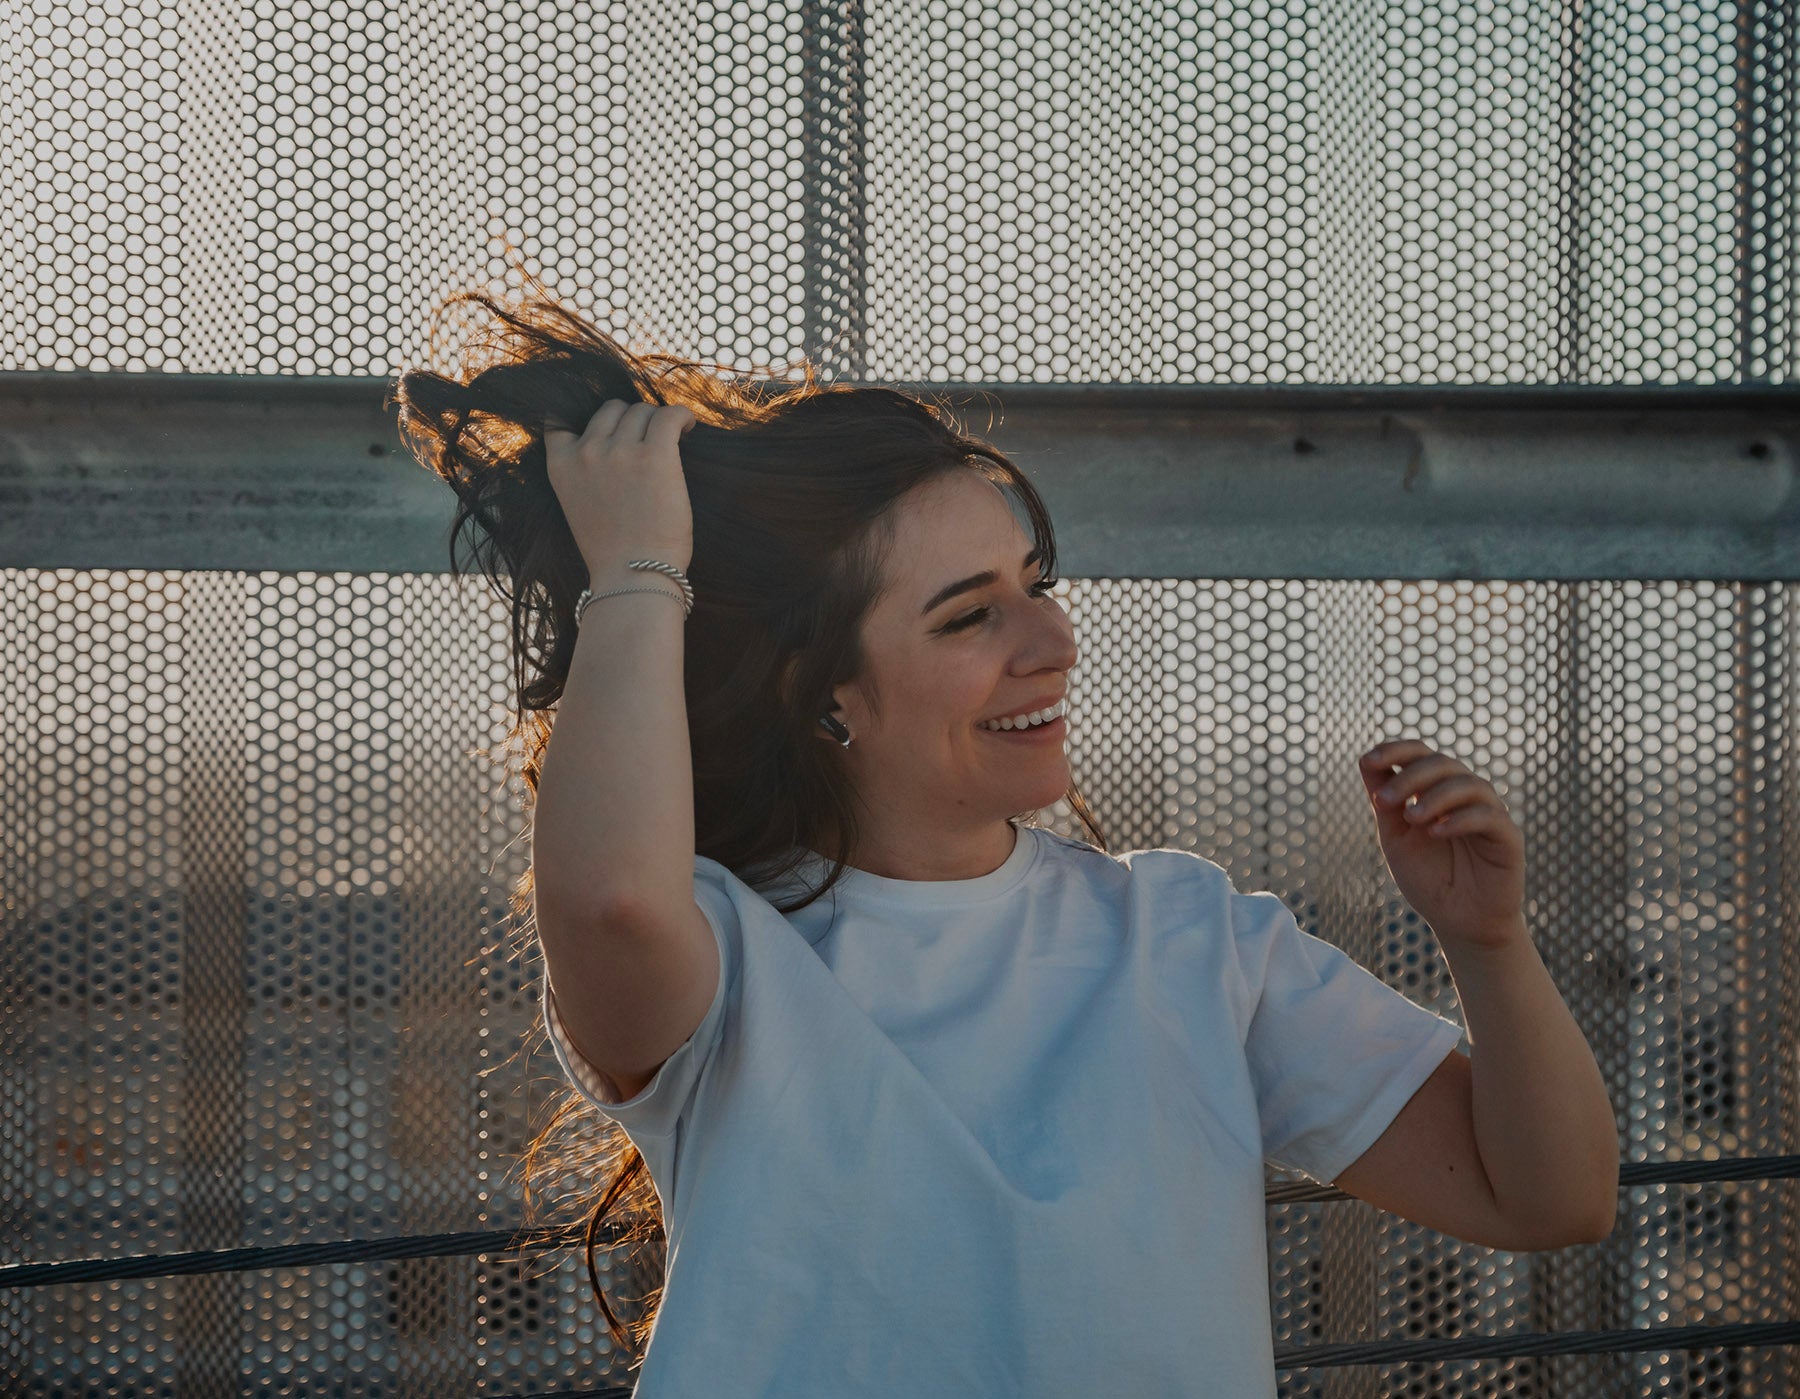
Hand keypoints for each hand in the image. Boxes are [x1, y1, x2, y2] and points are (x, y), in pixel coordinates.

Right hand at [544, 398, 697, 576]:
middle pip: (612, 410)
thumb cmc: (613, 552)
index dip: (591, 423)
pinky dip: (682, 415)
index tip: (612, 431)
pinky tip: (689, 427)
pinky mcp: (655, 455)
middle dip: (631, 421)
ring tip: (673, 438)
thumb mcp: (578, 506)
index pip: (561, 421)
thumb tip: (614, 444)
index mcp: (561, 465)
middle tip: (650, 442)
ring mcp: (620, 451)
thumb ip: (584, 473)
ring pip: (641, 411)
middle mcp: (587, 451)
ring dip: (657, 422)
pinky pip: (669, 415)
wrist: (632, 577)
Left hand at [1358, 740, 1526, 949]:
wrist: (1459, 922)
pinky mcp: (1508, 837)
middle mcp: (1465, 796)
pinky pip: (1488, 816)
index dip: (1396, 750)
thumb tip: (1365, 761)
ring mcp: (1489, 813)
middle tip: (1383, 801)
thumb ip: (1384, 803)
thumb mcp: (1396, 838)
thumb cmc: (1429, 879)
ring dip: (1434, 796)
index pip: (1421, 754)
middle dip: (1409, 777)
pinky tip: (1436, 831)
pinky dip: (1460, 819)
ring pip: (1468, 784)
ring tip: (1411, 818)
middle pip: (1442, 764)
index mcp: (1436, 791)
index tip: (1369, 760)